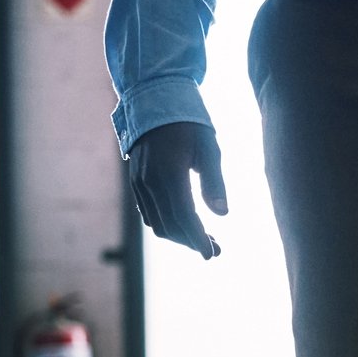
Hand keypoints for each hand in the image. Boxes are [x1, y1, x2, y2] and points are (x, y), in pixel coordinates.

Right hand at [126, 121, 226, 259]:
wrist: (155, 102)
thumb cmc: (189, 124)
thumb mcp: (209, 148)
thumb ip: (215, 182)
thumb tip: (222, 214)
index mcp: (170, 173)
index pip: (184, 216)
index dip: (198, 238)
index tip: (211, 254)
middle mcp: (150, 181)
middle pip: (170, 225)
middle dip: (192, 241)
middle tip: (216, 249)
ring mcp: (139, 182)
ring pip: (157, 223)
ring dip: (180, 236)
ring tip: (204, 239)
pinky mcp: (136, 181)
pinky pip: (148, 213)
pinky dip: (166, 224)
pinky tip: (184, 225)